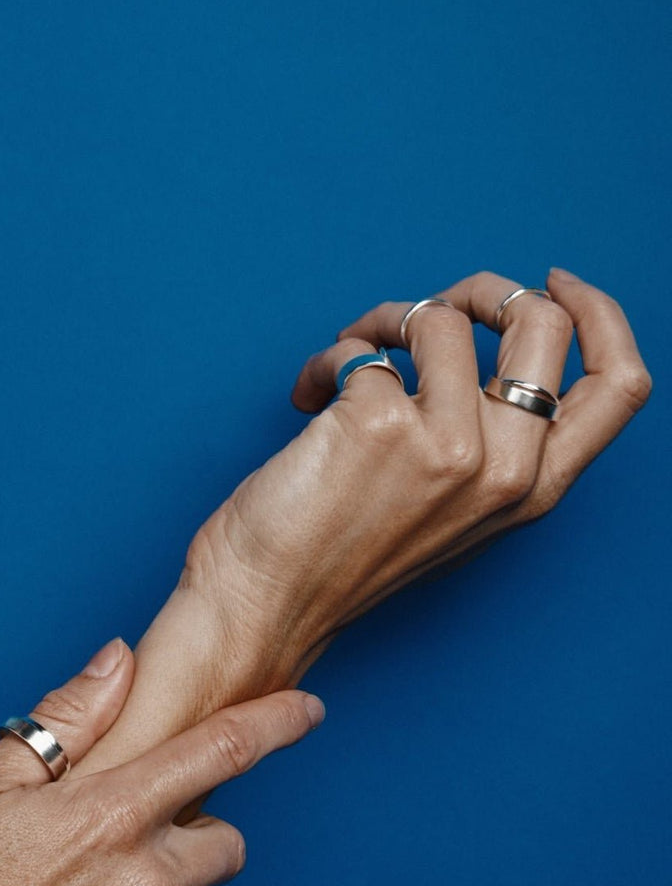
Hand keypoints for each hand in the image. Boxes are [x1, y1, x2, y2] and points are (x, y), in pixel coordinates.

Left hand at [182, 269, 650, 684]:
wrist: (267, 603)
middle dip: (484, 290)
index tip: (553, 282)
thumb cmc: (344, 559)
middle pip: (544, 323)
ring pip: (442, 317)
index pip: (620, 386)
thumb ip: (494, 444)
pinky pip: (364, 344)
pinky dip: (331, 356)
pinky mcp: (378, 420)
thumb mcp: (455, 512)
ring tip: (348, 360)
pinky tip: (308, 397)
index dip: (598, 313)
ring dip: (385, 319)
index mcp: (533, 491)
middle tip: (428, 310)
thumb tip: (490, 344)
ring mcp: (446, 444)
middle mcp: (504, 470)